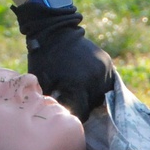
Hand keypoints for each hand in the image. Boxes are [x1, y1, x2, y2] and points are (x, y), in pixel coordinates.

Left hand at [11, 0, 115, 120]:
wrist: (53, 31)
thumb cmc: (43, 59)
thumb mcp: (42, 81)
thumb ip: (52, 101)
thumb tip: (59, 118)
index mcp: (79, 84)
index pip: (83, 113)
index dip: (75, 115)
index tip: (68, 112)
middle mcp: (95, 77)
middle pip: (94, 105)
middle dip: (84, 105)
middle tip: (72, 99)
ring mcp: (104, 68)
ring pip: (103, 94)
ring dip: (93, 95)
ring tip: (79, 90)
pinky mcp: (107, 62)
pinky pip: (107, 81)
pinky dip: (98, 84)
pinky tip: (86, 80)